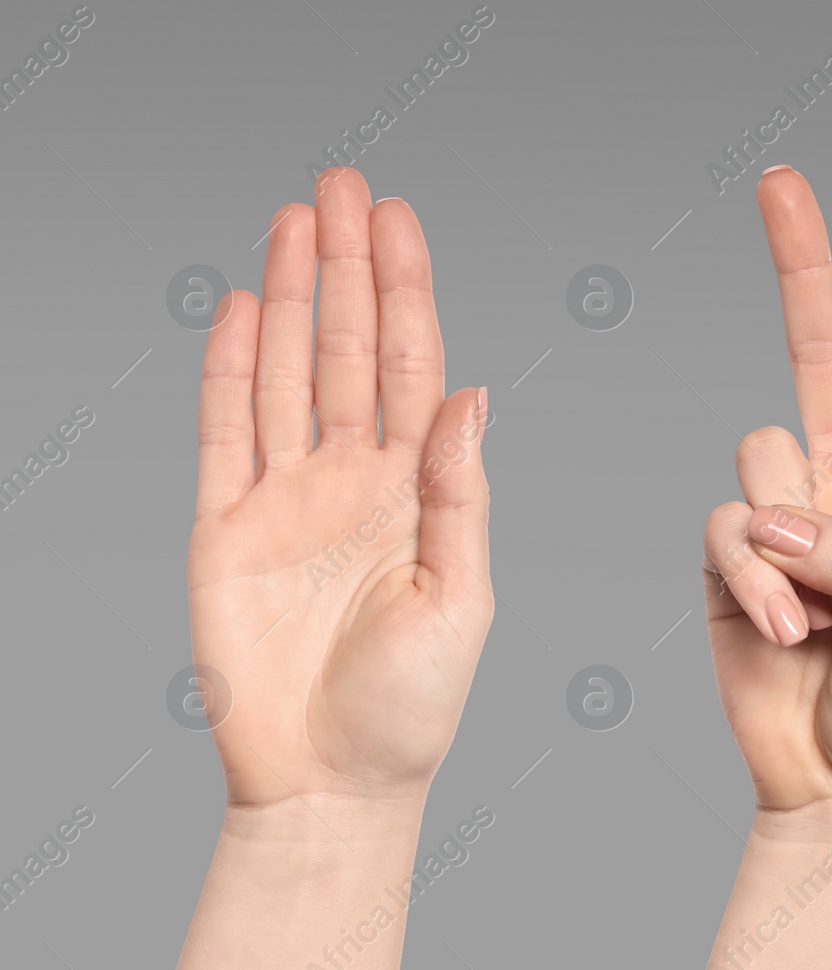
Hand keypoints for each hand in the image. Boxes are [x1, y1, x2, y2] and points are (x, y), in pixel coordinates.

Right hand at [186, 167, 492, 812]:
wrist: (330, 787)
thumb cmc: (410, 707)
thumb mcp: (459, 596)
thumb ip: (458, 493)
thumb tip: (470, 394)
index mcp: (416, 490)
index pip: (410, 366)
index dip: (403, 290)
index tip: (397, 217)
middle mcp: (353, 480)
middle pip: (345, 348)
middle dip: (346, 266)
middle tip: (342, 182)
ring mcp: (284, 499)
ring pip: (284, 372)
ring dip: (288, 295)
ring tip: (293, 218)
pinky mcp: (223, 531)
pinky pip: (222, 434)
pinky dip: (228, 371)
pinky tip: (239, 310)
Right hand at [700, 168, 831, 815]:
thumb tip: (770, 515)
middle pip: (820, 354)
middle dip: (804, 267)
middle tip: (780, 181)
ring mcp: (785, 524)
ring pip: (757, 456)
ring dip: (782, 535)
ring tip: (816, 622)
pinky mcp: (728, 565)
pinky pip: (720, 528)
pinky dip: (745, 577)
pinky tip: (778, 631)